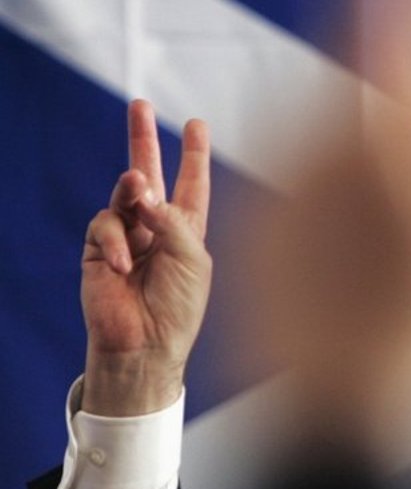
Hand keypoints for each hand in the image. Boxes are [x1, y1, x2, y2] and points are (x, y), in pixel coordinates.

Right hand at [81, 99, 210, 414]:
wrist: (146, 346)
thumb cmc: (179, 309)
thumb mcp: (191, 260)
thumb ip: (173, 221)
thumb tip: (142, 189)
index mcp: (186, 232)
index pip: (191, 186)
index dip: (193, 156)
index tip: (197, 125)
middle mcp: (156, 229)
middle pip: (148, 176)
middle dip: (143, 140)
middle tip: (140, 105)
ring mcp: (126, 237)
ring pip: (124, 194)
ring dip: (132, 188)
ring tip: (137, 186)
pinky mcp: (98, 249)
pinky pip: (105, 225)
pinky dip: (115, 241)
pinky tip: (122, 263)